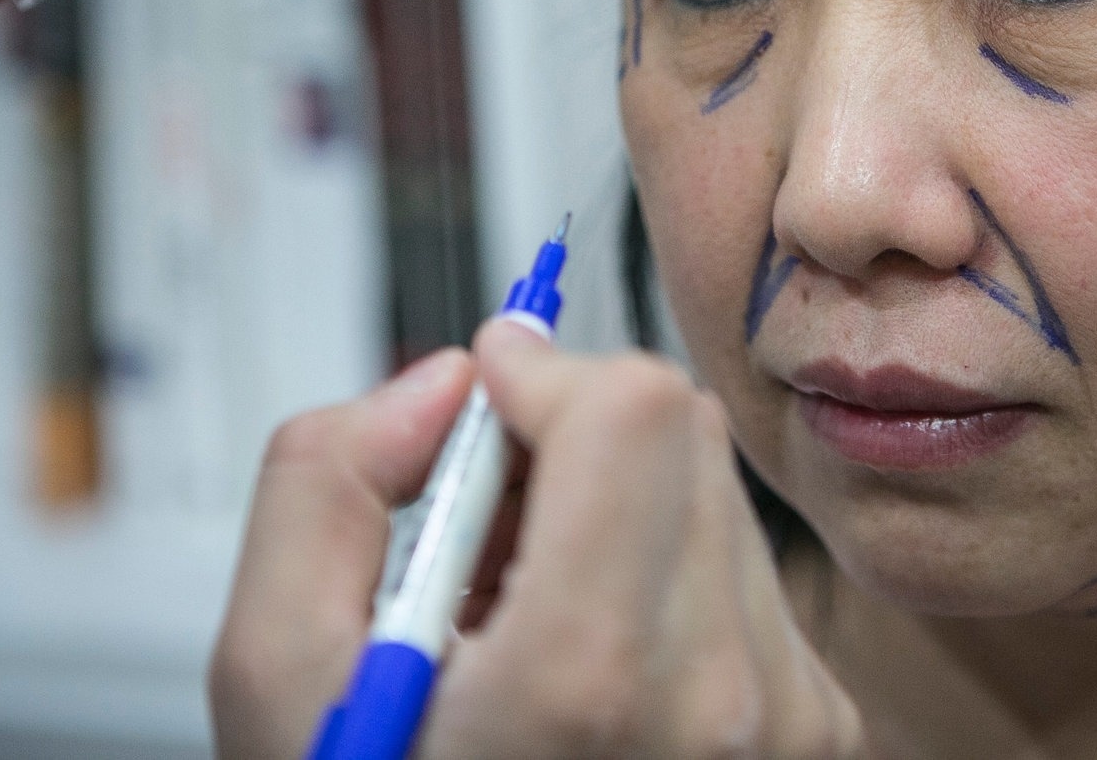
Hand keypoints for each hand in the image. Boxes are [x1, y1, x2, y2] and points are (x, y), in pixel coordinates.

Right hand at [210, 323, 863, 759]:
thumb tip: (442, 383)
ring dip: (620, 512)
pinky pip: (751, 579)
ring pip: (716, 496)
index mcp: (586, 682)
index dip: (540, 372)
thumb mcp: (276, 689)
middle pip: (677, 431)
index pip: (630, 407)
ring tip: (533, 623)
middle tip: (484, 528)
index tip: (482, 400)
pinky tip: (597, 670)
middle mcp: (719, 702)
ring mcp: (787, 726)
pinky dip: (669, 581)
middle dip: (570, 436)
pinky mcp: (820, 738)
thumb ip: (325, 488)